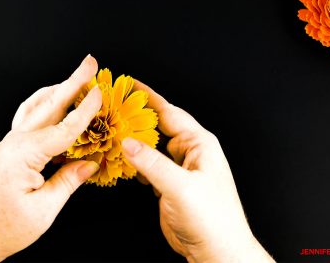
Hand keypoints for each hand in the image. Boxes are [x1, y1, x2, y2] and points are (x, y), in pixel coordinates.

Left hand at [0, 55, 101, 261]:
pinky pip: (27, 121)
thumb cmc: (0, 228)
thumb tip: (89, 164)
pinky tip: (52, 109)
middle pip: (49, 105)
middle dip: (72, 82)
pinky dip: (44, 108)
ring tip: (74, 80)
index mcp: (24, 154)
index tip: (102, 93)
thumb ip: (68, 182)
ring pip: (35, 108)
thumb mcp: (43, 210)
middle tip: (89, 63)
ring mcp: (8, 145)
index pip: (64, 127)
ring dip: (56, 91)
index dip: (87, 110)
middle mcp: (14, 143)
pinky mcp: (7, 151)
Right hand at [122, 81, 274, 262]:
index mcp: (200, 144)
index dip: (148, 96)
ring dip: (134, 141)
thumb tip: (128, 142)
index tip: (129, 83)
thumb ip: (153, 164)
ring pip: (152, 147)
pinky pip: (149, 166)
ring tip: (112, 131)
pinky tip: (123, 161)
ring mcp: (180, 169)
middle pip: (159, 127)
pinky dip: (135, 162)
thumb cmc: (213, 220)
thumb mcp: (181, 187)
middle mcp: (190, 153)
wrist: (217, 251)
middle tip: (113, 107)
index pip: (169, 112)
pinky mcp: (170, 185)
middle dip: (136, 117)